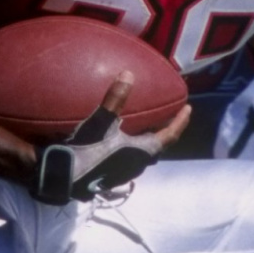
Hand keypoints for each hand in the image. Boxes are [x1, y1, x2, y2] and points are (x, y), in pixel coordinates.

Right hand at [32, 74, 190, 204]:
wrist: (64, 178)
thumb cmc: (88, 150)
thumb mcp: (102, 122)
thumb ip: (116, 99)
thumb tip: (129, 74)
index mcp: (143, 152)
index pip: (170, 135)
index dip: (180, 121)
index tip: (188, 109)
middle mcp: (138, 164)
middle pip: (158, 145)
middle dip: (165, 130)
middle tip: (169, 116)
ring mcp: (125, 172)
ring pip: (144, 154)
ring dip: (149, 139)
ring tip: (148, 125)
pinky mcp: (112, 175)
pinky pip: (131, 157)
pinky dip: (135, 145)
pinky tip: (124, 139)